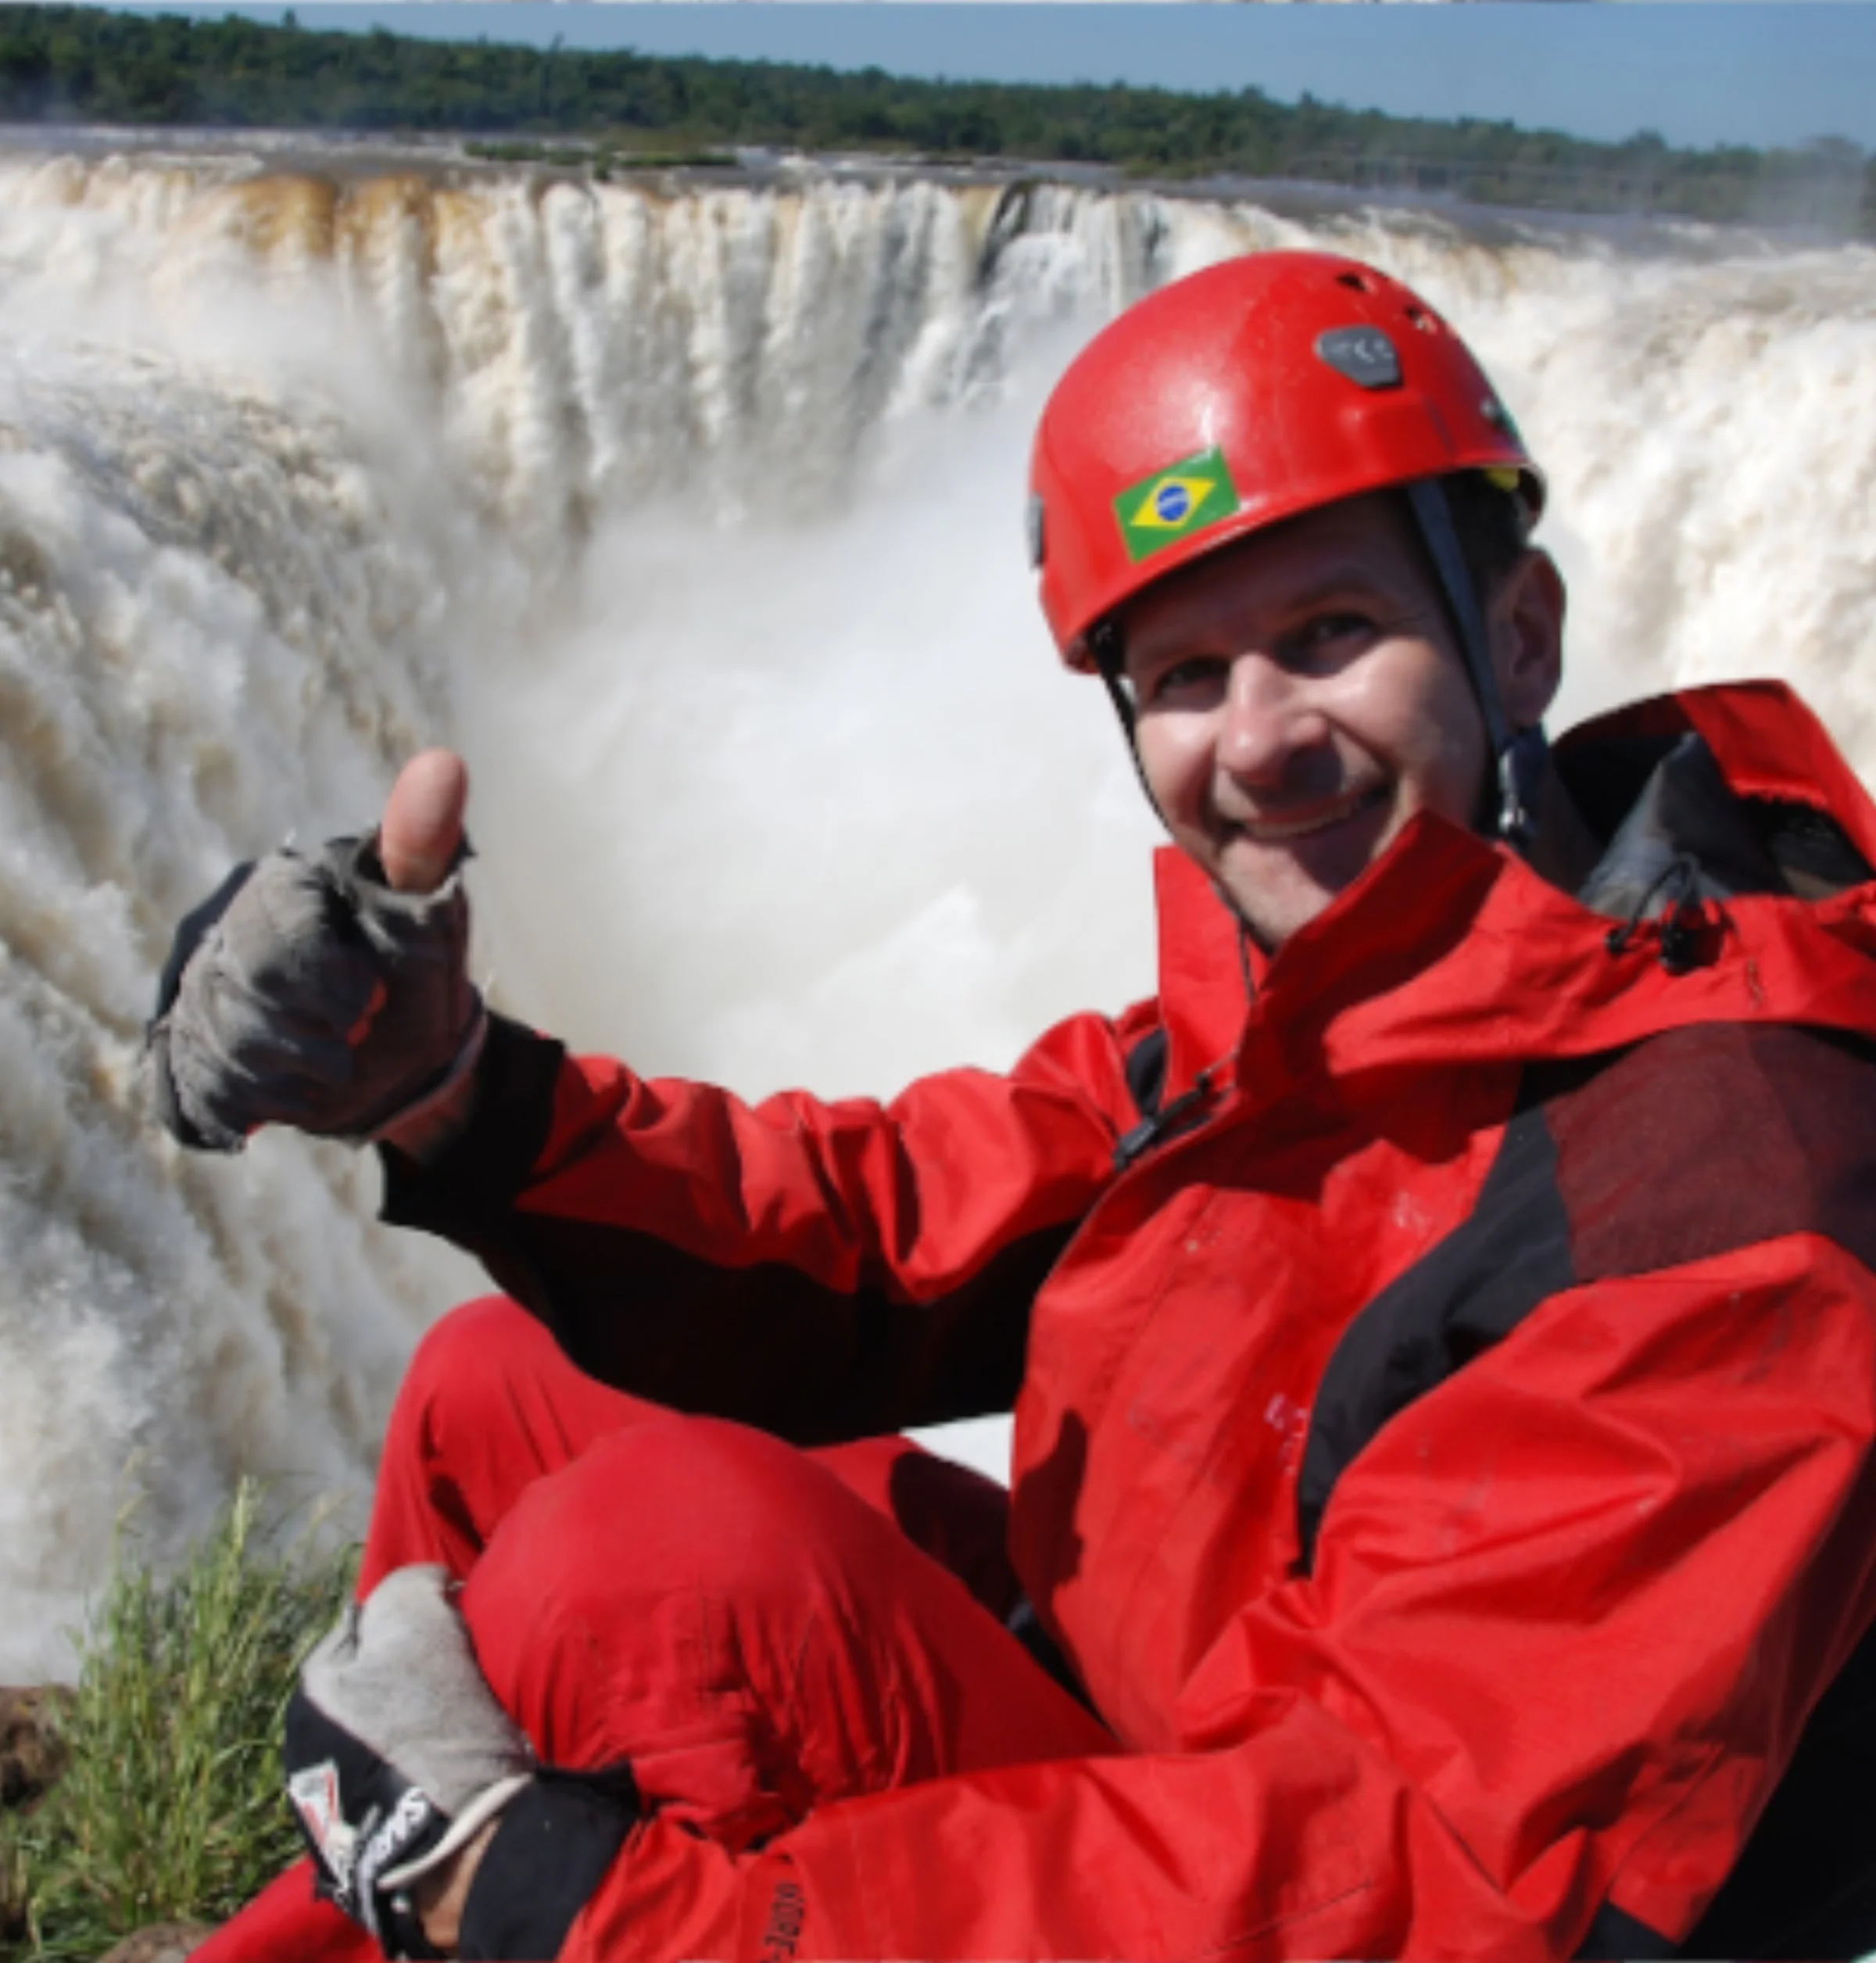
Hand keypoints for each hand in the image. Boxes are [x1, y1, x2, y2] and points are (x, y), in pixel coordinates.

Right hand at [145, 750, 484, 1152]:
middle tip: (358, 1031)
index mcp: (281, 887)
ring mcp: (204, 993)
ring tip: (339, 1064)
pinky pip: (206, 1089)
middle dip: (316, 1030)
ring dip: (301, 1072)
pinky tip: (302, 1090)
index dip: (328, 977)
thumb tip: (447, 764)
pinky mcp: (194, 1053)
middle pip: (246, 991)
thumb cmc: (417, 968)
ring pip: (225, 1046)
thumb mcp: (430, 913)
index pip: (275, 928)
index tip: (370, 996)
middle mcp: (227, 933)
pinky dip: (266, 1104)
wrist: (406, 1055)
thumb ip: (423, 844)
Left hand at [286, 1565, 638, 1960]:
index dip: (413, 1612)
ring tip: (454, 1723)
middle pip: (367, 1674)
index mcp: (312, 1688)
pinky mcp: (356, 1833)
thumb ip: (411, 1587)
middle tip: (456, 1670)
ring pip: (378, 1723)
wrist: (454, 1846)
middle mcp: (303, 1738)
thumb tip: (426, 1585)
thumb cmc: (435, 1728)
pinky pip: (387, 1769)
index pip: (362, 1620)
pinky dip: (411, 1760)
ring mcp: (327, 1793)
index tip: (453, 1622)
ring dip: (409, 1715)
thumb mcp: (422, 1628)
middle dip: (406, 1665)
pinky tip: (443, 1765)